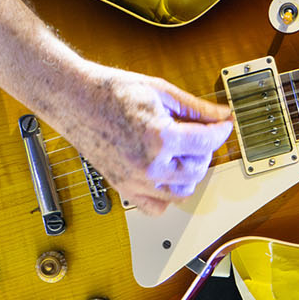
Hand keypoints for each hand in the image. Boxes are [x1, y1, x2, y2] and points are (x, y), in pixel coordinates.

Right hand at [55, 64, 234, 214]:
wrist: (76, 99)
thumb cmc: (111, 92)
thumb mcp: (160, 91)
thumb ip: (196, 109)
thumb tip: (222, 116)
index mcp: (159, 137)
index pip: (206, 143)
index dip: (220, 131)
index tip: (222, 126)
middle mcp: (148, 165)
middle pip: (198, 170)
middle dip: (205, 151)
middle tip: (200, 134)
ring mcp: (134, 180)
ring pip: (181, 192)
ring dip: (189, 173)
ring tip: (182, 152)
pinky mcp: (123, 188)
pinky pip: (156, 207)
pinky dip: (167, 195)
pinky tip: (166, 173)